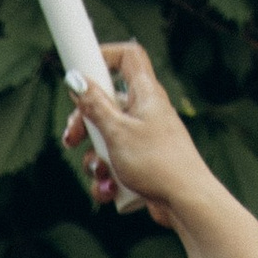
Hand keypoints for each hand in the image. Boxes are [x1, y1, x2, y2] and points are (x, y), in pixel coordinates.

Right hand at [62, 38, 213, 230]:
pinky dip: (107, 178)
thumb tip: (76, 80)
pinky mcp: (142, 163)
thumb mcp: (116, 132)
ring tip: (101, 174)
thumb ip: (93, 106)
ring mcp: (144, 138)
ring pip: (106, 139)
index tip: (81, 69)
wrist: (185, 201)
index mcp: (145, 94)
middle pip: (106, 104)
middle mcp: (146, 112)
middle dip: (84, 124)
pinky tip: (110, 191)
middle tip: (71, 139)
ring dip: (94, 160)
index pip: (127, 57)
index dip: (104, 55)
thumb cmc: (157, 162)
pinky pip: (115, 164)